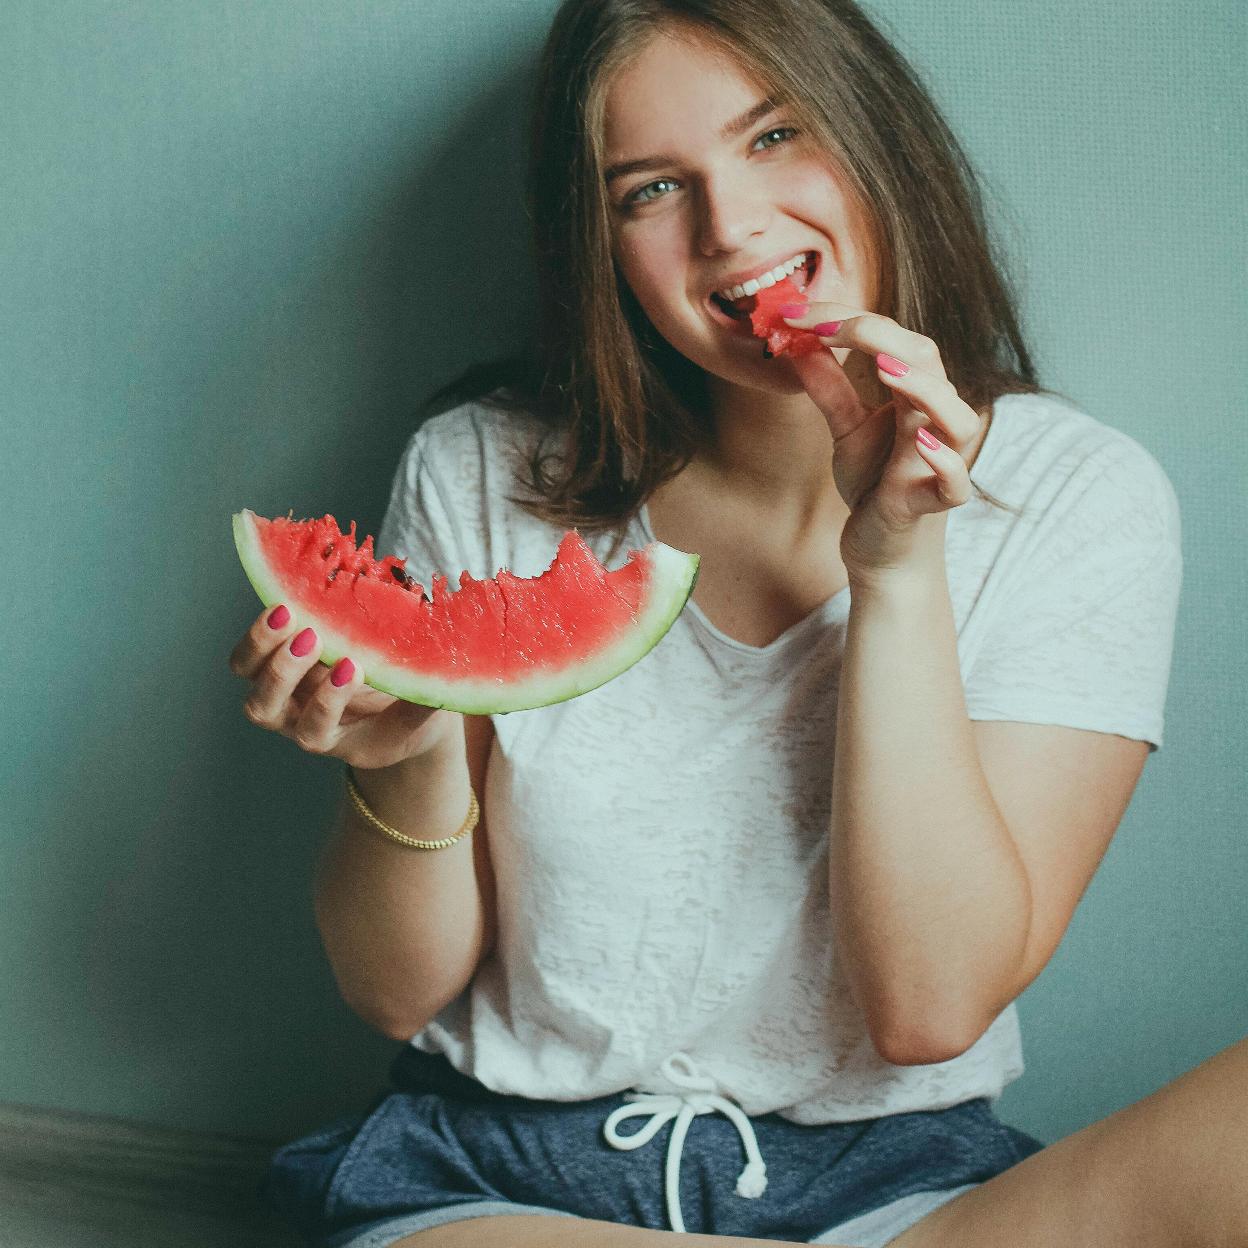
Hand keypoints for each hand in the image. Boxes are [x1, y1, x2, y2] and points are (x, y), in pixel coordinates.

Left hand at [228, 607, 452, 769]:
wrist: (387, 711)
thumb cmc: (406, 716)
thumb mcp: (421, 717)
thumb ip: (424, 702)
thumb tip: (441, 676)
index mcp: (331, 739)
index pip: (316, 730)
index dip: (328, 702)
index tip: (354, 668)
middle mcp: (295, 719)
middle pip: (265, 708)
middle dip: (285, 671)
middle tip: (312, 637)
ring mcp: (280, 691)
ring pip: (249, 676)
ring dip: (262, 645)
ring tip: (287, 613)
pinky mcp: (274, 662)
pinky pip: (252, 649)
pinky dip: (262, 629)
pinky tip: (287, 601)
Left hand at [778, 300, 984, 578]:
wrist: (881, 549)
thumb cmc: (874, 484)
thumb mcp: (846, 430)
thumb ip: (829, 389)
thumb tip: (799, 344)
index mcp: (916, 394)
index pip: (892, 340)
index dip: (846, 321)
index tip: (796, 314)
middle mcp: (935, 421)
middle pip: (927, 362)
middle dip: (878, 336)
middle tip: (827, 325)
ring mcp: (940, 462)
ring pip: (955, 417)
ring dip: (924, 390)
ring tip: (885, 367)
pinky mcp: (934, 503)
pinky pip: (956, 483)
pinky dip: (943, 462)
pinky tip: (919, 443)